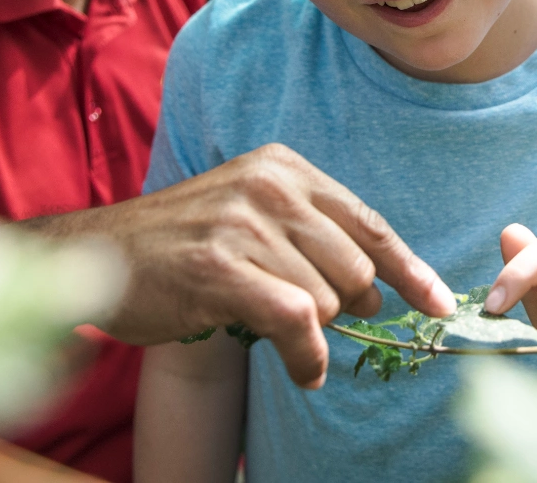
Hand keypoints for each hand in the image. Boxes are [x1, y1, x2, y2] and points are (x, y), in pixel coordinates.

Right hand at [26, 143, 453, 387]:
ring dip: (314, 338)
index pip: (369, 223)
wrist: (97, 256)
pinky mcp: (220, 266)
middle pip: (355, 268)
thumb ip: (311, 237)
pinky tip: (301, 369)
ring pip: (327, 300)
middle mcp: (270, 186)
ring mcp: (244, 223)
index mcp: (284, 168)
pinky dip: (306, 356)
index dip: (409, 270)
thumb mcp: (251, 216)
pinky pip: (297, 321)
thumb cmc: (180, 243)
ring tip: (282, 340)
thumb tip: (378, 289)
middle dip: (348, 310)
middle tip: (314, 326)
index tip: (440, 303)